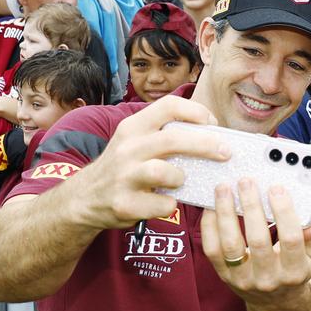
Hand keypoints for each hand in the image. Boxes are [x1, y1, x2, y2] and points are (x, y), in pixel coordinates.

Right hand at [78, 95, 227, 228]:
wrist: (84, 199)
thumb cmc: (124, 167)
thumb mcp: (135, 141)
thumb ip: (165, 135)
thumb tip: (214, 137)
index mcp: (133, 127)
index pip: (168, 106)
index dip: (196, 112)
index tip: (213, 123)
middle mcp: (127, 148)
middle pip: (173, 139)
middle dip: (205, 144)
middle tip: (226, 153)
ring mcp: (124, 176)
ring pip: (164, 172)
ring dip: (181, 178)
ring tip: (180, 181)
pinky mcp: (124, 204)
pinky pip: (161, 204)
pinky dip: (170, 205)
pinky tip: (166, 202)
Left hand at [200, 178, 310, 302]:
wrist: (276, 304)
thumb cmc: (294, 271)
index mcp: (294, 272)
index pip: (291, 239)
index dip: (284, 212)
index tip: (277, 188)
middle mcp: (268, 278)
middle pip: (257, 240)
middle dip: (251, 207)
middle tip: (247, 182)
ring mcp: (243, 279)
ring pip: (230, 244)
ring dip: (225, 213)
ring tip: (223, 188)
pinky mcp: (224, 276)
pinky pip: (211, 250)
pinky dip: (209, 227)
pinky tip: (212, 207)